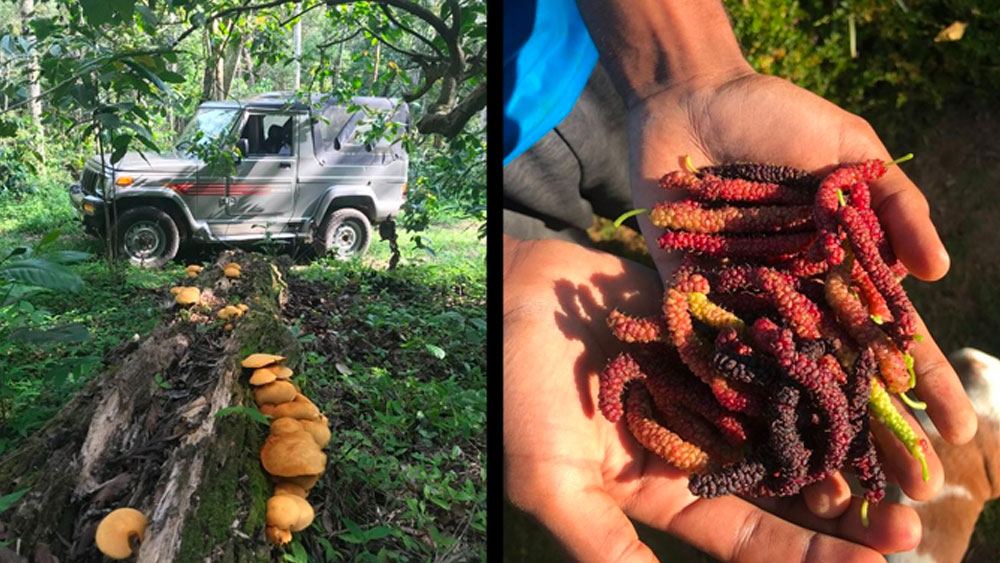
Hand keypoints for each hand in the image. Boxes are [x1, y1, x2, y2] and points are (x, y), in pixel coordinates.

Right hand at [503, 235, 921, 561]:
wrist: (503, 295)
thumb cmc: (516, 393)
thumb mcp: (553, 483)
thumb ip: (606, 547)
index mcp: (662, 487)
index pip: (747, 535)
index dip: (807, 555)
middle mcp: (696, 440)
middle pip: (784, 479)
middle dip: (842, 503)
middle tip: (909, 520)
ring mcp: (708, 382)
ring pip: (791, 416)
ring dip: (842, 437)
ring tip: (897, 456)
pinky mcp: (712, 329)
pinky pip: (772, 349)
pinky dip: (816, 363)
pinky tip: (860, 373)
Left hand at [626, 70, 976, 469]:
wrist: (690, 103)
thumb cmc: (778, 118)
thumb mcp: (850, 150)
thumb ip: (897, 206)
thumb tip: (939, 274)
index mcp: (841, 269)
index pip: (891, 336)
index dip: (925, 381)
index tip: (957, 430)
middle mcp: (795, 297)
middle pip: (840, 372)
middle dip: (874, 428)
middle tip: (907, 491)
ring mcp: (742, 305)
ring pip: (782, 379)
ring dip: (809, 432)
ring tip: (837, 490)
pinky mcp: (686, 301)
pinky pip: (709, 354)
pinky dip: (730, 397)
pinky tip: (754, 445)